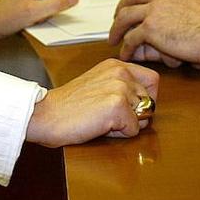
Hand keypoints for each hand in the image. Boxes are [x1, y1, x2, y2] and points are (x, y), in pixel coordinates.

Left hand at [0, 0, 77, 43]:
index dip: (54, 7)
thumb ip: (55, 5)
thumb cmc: (3, 18)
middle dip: (48, 10)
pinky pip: (45, 7)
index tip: (38, 14)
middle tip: (32, 16)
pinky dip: (39, 16)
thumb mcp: (32, 13)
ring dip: (44, 14)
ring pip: (52, 3)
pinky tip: (28, 18)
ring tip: (28, 18)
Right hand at [26, 58, 159, 145]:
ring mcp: (120, 88)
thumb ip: (121, 86)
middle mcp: (121, 72)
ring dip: (127, 125)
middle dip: (135, 115)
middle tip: (108, 116)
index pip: (153, 81)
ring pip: (143, 117)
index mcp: (116, 65)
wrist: (46, 114)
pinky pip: (133, 130)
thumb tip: (146, 105)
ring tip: (102, 120)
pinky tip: (100, 126)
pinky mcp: (117, 107)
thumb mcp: (98, 84)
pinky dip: (119, 135)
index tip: (129, 107)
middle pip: (150, 102)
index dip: (146, 99)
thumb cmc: (68, 105)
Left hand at [108, 0, 199, 65]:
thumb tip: (193, 6)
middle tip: (118, 18)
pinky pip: (131, 37)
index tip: (136, 3)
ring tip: (114, 38)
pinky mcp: (150, 27)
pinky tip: (126, 53)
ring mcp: (154, 8)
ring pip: (125, 15)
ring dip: (117, 27)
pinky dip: (126, 46)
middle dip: (122, 6)